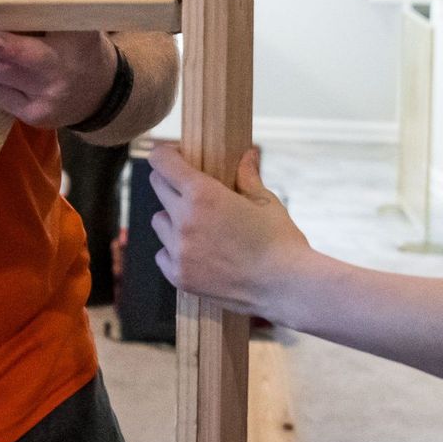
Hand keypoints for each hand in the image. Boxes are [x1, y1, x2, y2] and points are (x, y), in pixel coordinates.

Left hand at [148, 144, 314, 317]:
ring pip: (160, 222)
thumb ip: (247, 176)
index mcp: (203, 195)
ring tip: (200, 226)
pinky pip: (163, 254)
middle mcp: (184, 221)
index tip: (175, 156)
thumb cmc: (279, 241)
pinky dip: (174, 251)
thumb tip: (248, 153)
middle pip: (158, 187)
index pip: (162, 162)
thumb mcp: (265, 202)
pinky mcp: (179, 277)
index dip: (166, 154)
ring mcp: (179, 251)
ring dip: (173, 218)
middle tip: (192, 189)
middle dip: (171, 182)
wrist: (285, 288)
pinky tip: (198, 253)